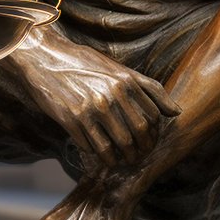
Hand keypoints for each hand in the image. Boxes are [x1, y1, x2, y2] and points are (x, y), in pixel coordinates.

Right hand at [9, 34, 176, 169]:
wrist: (44, 58)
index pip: (152, 118)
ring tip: (119, 161)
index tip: (148, 142)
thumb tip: (175, 112)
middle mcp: (112, 96)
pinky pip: (92, 146)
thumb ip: (149, 87)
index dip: (153, 135)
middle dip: (140, 151)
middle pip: (137, 134)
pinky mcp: (72, 119)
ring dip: (121, 159)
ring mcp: (91, 109)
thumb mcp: (119, 69)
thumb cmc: (83, 63)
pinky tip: (97, 153)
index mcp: (126, 82)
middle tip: (137, 157)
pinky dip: (97, 154)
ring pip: (116, 146)